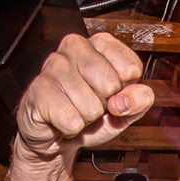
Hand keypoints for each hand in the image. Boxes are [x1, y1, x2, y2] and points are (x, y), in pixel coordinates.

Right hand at [14, 33, 154, 160]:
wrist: (57, 136)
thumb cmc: (92, 116)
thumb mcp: (126, 109)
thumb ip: (140, 100)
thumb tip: (124, 99)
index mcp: (101, 44)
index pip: (131, 68)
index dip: (125, 92)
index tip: (112, 95)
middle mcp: (76, 46)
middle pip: (111, 85)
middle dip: (105, 106)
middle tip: (90, 105)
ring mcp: (54, 64)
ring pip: (91, 107)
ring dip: (86, 119)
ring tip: (74, 111)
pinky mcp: (39, 88)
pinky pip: (72, 121)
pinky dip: (71, 129)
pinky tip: (60, 119)